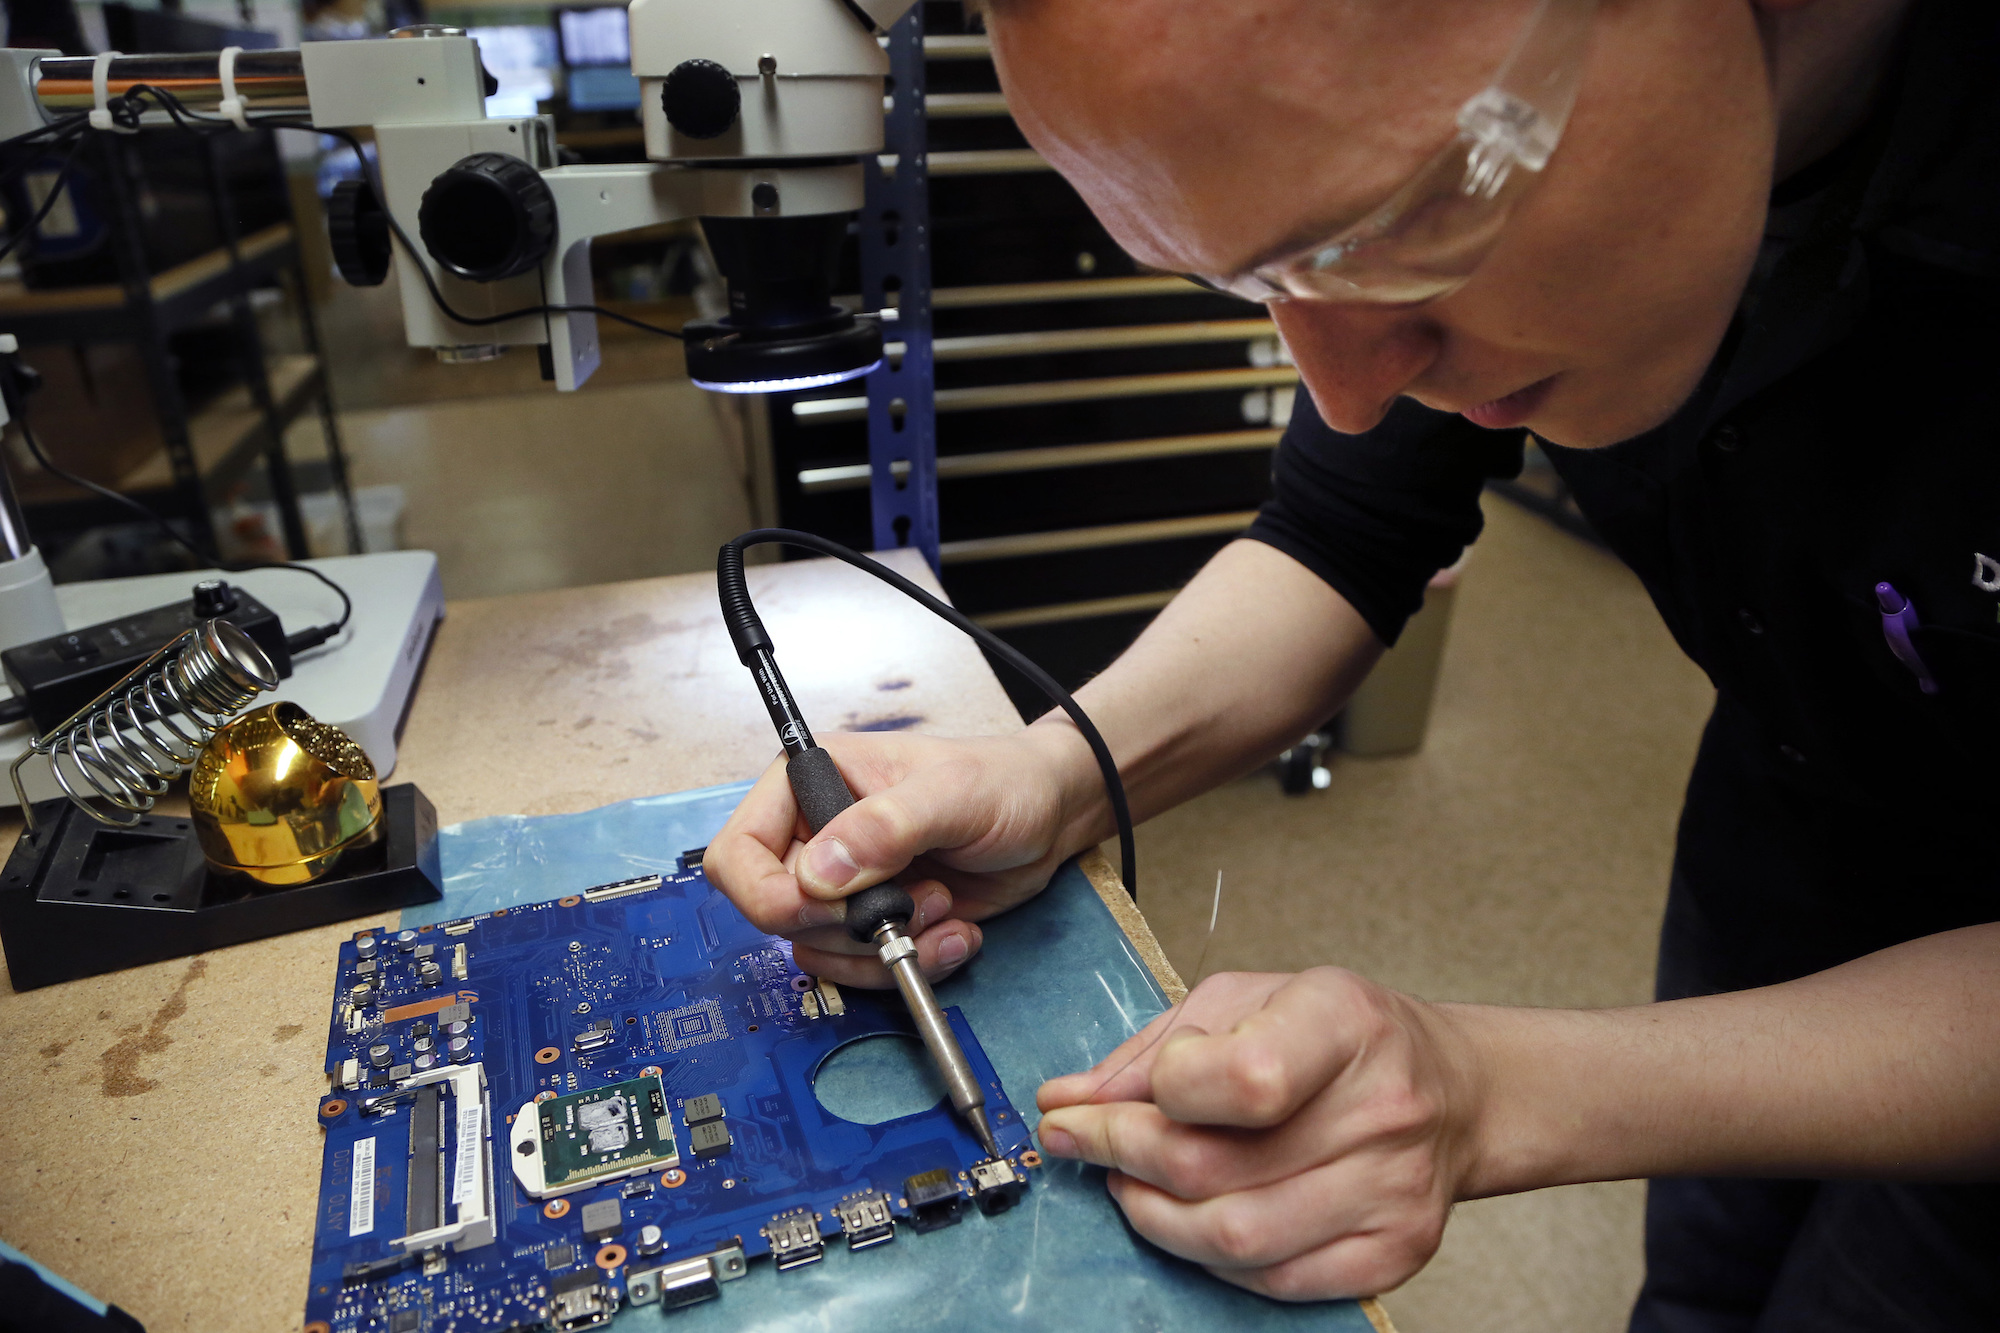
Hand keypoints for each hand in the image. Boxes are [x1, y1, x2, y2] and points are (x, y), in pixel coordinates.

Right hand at [704, 726, 1098, 987]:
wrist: (1051, 816)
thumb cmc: (1003, 781)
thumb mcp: (950, 794)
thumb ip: (884, 828)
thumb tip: (819, 874)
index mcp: (810, 784)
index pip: (737, 854)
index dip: (769, 894)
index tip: (830, 906)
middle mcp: (815, 836)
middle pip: (776, 915)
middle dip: (847, 927)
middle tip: (911, 901)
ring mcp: (844, 886)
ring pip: (820, 952)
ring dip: (885, 949)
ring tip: (943, 909)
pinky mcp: (875, 923)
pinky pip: (862, 969)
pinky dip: (910, 965)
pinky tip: (955, 931)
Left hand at [1035, 968, 1477, 1300]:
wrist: (1450, 1089)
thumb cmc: (1337, 1036)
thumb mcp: (1244, 1000)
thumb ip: (1154, 1048)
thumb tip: (1068, 1100)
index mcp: (1343, 1022)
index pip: (1242, 1078)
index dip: (1155, 1094)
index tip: (1100, 1097)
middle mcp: (1380, 1109)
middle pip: (1218, 1167)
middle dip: (1121, 1157)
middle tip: (1080, 1143)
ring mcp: (1393, 1189)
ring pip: (1237, 1237)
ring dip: (1154, 1217)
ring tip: (1128, 1183)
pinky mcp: (1395, 1250)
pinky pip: (1275, 1279)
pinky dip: (1209, 1257)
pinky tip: (1187, 1220)